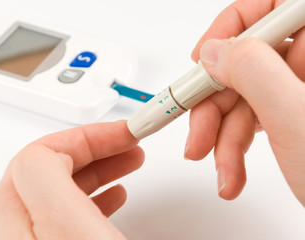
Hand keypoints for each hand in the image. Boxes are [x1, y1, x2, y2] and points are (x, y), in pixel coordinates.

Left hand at [0, 120, 143, 238]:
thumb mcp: (64, 221)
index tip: (125, 132)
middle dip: (100, 147)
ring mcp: (37, 235)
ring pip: (69, 182)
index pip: (47, 149)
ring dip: (103, 165)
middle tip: (130, 141)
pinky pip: (75, 206)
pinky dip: (99, 192)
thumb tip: (48, 148)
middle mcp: (18, 223)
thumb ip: (45, 174)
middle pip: (57, 163)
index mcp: (12, 211)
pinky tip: (116, 193)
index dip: (91, 136)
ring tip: (129, 161)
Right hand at [186, 0, 304, 205]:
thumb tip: (216, 52)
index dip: (229, 28)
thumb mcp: (296, 117)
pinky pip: (249, 119)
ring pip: (240, 97)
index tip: (202, 61)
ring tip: (221, 169)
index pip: (267, 7)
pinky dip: (233, 147)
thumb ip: (253, 72)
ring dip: (220, 137)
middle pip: (244, 63)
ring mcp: (298, 90)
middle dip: (213, 105)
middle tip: (195, 132)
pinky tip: (231, 171)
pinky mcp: (288, 115)